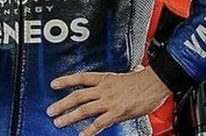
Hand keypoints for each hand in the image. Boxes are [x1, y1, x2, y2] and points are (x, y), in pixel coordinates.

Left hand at [47, 67, 170, 135]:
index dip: (65, 81)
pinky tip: (82, 135)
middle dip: (62, 104)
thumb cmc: (141, 80)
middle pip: (77, 96)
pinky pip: (100, 123)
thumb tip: (107, 82)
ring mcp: (109, 101)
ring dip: (69, 117)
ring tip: (59, 122)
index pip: (79, 78)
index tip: (53, 84)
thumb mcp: (120, 76)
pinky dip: (89, 130)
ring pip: (84, 110)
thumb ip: (110, 82)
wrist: (155, 82)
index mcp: (103, 78)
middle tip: (50, 111)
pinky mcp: (117, 113)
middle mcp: (103, 89)